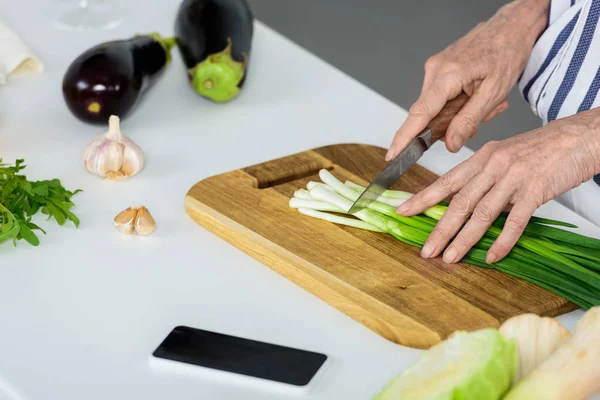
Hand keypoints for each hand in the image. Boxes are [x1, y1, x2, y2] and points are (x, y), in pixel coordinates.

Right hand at [386, 0, 548, 160]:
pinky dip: (459, 103)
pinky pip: (442, 96)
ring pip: (438, 107)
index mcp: (447, 75)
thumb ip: (469, 120)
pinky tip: (478, 96)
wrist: (510, 27)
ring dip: (460, 113)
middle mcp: (435, 70)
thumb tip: (450, 144)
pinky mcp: (439, 68)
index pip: (420, 113)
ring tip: (488, 104)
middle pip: (430, 114)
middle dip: (452, 124)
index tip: (393, 154)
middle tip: (482, 120)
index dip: (405, 137)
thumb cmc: (506, 52)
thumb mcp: (494, 92)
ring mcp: (435, 68)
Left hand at [396, 109, 599, 263]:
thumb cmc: (542, 148)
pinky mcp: (536, 191)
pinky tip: (492, 256)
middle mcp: (493, 166)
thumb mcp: (505, 156)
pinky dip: (503, 241)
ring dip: (464, 239)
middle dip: (440, 229)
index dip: (423, 198)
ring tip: (450, 258)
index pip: (446, 181)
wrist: (579, 137)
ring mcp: (514, 178)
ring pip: (482, 214)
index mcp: (482, 158)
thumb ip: (484, 177)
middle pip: (460, 203)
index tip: (403, 211)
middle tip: (425, 250)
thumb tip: (466, 203)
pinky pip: (515, 221)